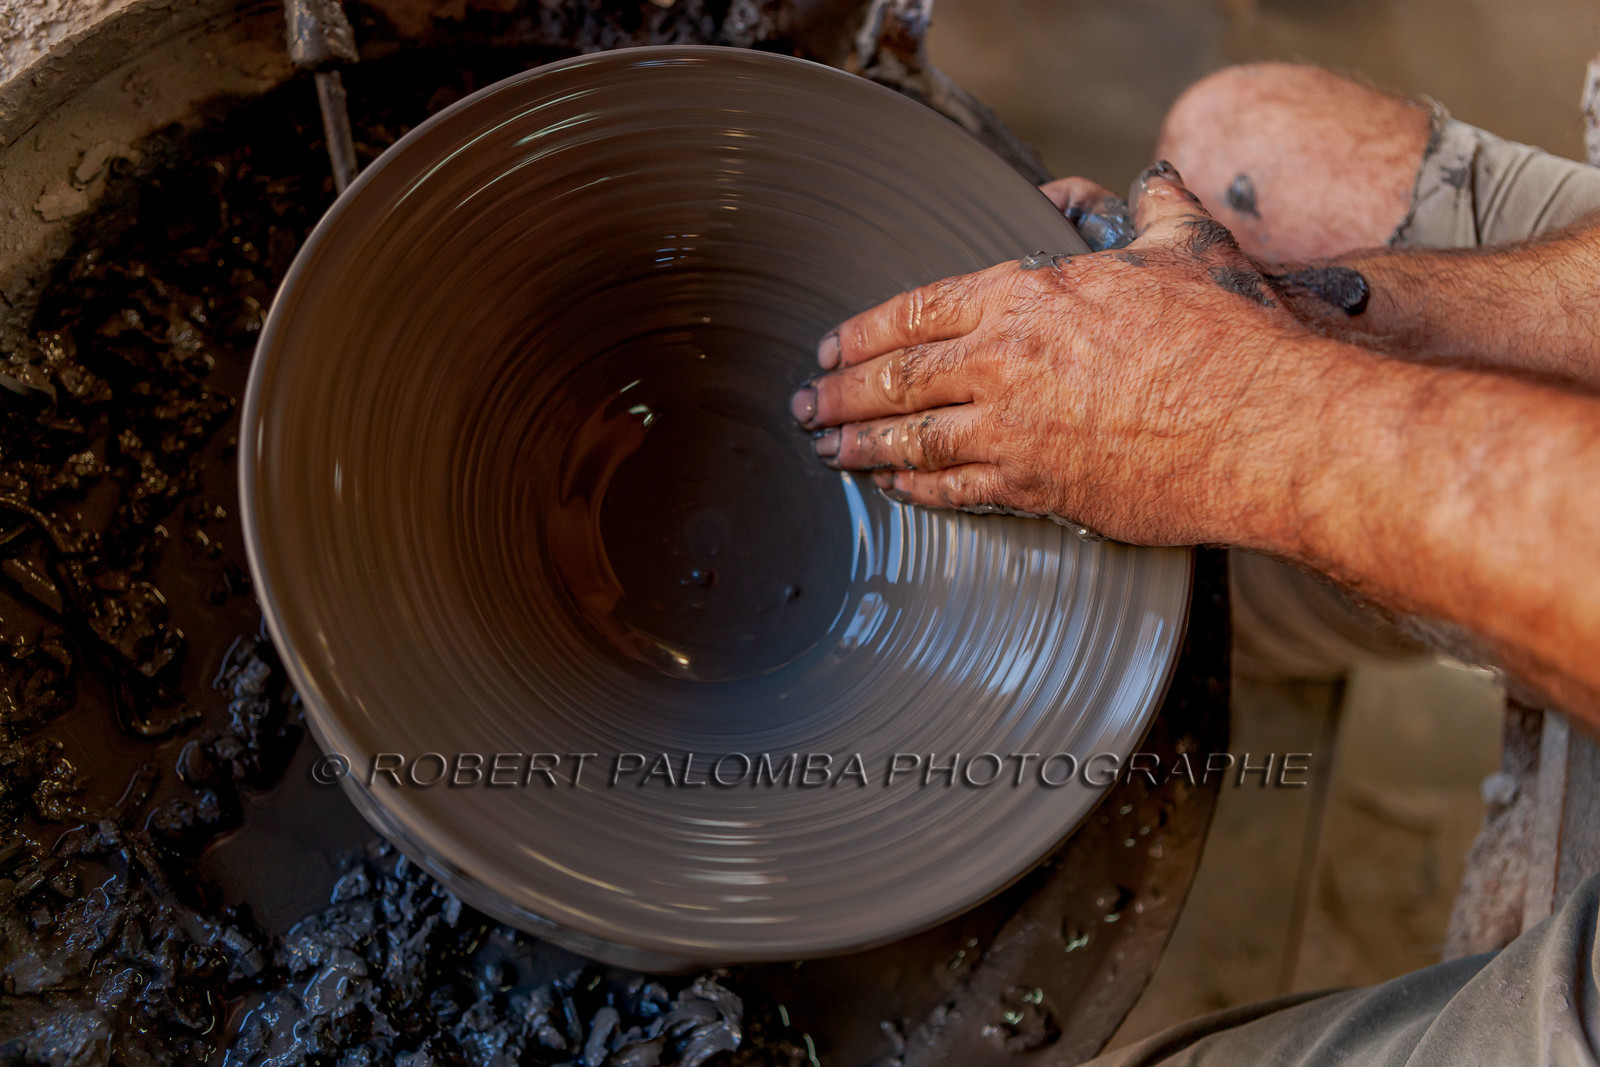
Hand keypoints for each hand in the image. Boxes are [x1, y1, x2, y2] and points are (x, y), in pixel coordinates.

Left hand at [790, 162, 1324, 546]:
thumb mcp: (1185, 246)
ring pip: (913, 440)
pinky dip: (917, 490)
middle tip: (807, 405)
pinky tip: (895, 490)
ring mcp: (1016, 432)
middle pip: (896, 379)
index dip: (865, 331)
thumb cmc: (1228, 335)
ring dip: (861, 447)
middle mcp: (1006, 364)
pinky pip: (958, 491)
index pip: (918, 311)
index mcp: (1027, 298)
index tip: (831, 347)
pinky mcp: (1039, 490)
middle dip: (841, 393)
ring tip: (827, 452)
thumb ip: (1150, 207)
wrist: (1264, 428)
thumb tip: (1150, 176)